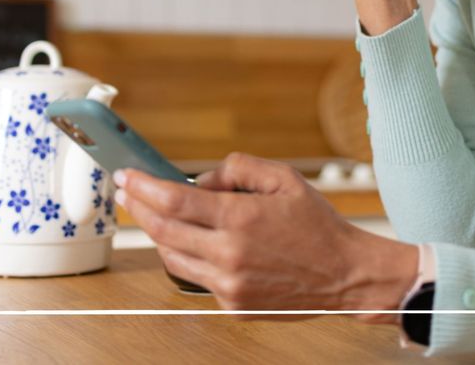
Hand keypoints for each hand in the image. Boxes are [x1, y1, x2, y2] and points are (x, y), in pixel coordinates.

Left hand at [115, 152, 417, 323]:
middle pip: (163, 230)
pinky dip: (188, 256)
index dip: (143, 187)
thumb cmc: (319, 226)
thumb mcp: (283, 178)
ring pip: (172, 257)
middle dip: (138, 208)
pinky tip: (194, 242)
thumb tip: (200, 180)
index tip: (127, 176)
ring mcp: (229, 285)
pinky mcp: (233, 305)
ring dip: (158, 234)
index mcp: (241, 218)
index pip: (173, 200)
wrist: (347, 276)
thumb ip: (238, 169)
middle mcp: (229, 254)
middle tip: (127, 193)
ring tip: (155, 214)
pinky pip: (196, 278)